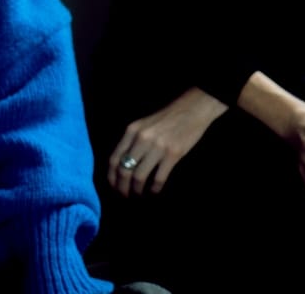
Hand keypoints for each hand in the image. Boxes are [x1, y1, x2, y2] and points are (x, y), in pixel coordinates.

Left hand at [107, 87, 227, 196]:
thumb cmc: (168, 118)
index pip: (114, 159)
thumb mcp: (144, 124)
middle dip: (122, 187)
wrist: (193, 109)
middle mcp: (142, 138)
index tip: (114, 186)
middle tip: (125, 195)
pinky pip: (158, 178)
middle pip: (124, 170)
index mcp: (132, 130)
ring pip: (139, 176)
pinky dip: (154, 189)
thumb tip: (122, 165)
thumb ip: (132, 141)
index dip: (111, 177)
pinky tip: (155, 191)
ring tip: (139, 195)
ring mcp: (158, 146)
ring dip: (137, 190)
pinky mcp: (173, 154)